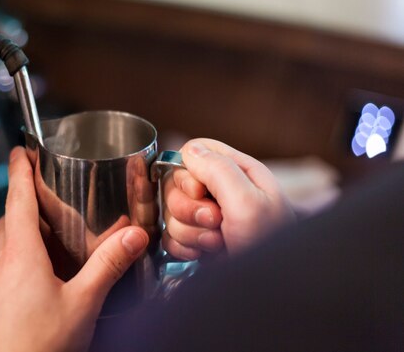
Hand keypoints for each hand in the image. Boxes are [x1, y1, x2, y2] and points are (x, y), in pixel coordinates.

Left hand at [0, 147, 149, 351]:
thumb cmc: (35, 350)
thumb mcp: (82, 305)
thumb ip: (108, 267)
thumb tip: (132, 237)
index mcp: (19, 256)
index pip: (16, 199)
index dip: (18, 171)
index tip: (20, 151)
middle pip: (8, 219)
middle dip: (21, 198)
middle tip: (40, 189)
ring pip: (3, 243)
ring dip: (19, 228)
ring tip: (44, 229)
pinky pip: (1, 266)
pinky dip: (17, 255)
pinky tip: (38, 274)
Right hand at [162, 139, 294, 258]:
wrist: (269, 289)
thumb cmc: (269, 246)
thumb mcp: (248, 202)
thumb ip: (218, 169)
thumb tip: (189, 150)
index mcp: (237, 172)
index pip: (194, 152)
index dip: (187, 173)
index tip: (199, 192)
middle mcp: (220, 192)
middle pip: (176, 184)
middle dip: (189, 208)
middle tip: (216, 222)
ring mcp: (207, 219)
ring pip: (172, 213)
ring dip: (190, 232)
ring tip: (217, 243)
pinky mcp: (197, 241)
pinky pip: (171, 237)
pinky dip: (184, 248)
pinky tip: (204, 254)